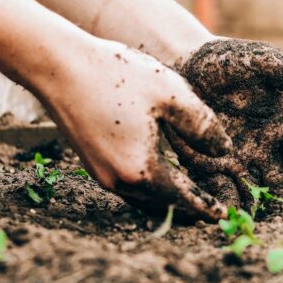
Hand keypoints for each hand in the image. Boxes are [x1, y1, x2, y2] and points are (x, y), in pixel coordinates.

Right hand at [39, 38, 231, 220]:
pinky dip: (149, 187)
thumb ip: (203, 126)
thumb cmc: (116, 75)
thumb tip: (224, 151)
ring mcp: (101, 174)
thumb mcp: (171, 94)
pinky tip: (160, 174)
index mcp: (142, 170)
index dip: (206, 207)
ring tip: (190, 196)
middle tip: (211, 210)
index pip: (183, 199)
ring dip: (168, 200)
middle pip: (163, 205)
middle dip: (188, 209)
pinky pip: (128, 186)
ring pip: (143, 198)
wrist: (58, 66)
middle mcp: (119, 181)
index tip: (224, 216)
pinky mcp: (91, 163)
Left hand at [168, 39, 282, 208]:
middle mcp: (266, 150)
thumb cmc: (228, 62)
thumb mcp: (260, 63)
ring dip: (258, 211)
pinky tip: (228, 219)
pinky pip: (221, 191)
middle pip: (282, 182)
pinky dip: (226, 205)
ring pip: (254, 193)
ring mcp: (239, 162)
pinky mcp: (210, 168)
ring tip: (261, 229)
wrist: (184, 66)